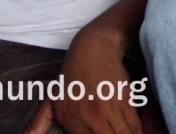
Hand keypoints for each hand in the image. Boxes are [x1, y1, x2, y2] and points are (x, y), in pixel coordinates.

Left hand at [23, 24, 140, 133]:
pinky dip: (137, 130)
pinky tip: (134, 131)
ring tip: (124, 133)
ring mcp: (107, 109)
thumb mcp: (52, 99)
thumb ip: (38, 123)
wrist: (94, 50)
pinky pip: (135, 124)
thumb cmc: (72, 76)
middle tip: (112, 133)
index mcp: (70, 120)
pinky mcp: (124, 99)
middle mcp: (89, 117)